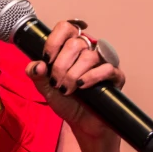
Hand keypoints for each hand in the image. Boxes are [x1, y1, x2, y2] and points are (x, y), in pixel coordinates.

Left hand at [25, 21, 125, 143]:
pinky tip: (82, 86)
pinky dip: (91, 77)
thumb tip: (37, 65)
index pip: (65, 27)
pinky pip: (107, 68)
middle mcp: (87, 51)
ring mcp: (103, 62)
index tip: (47, 58)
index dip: (54, 41)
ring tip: (67, 89)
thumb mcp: (45, 88)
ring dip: (73, 74)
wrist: (82, 123)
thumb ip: (36, 75)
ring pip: (89, 56)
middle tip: (56, 83)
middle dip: (61, 65)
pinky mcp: (115, 76)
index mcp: (70, 48)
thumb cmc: (66, 102)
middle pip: (75, 43)